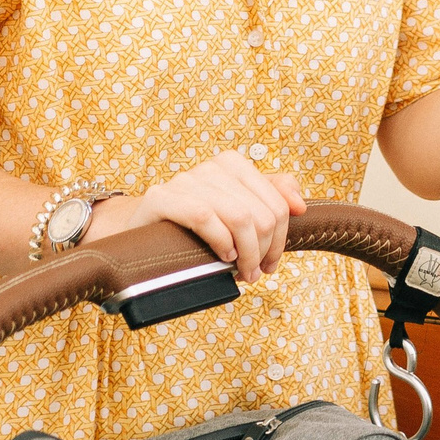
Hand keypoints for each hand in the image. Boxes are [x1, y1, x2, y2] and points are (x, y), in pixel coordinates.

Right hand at [87, 150, 306, 282]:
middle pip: (261, 213)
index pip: (277, 202)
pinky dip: (220, 241)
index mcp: (233, 165)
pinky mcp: (160, 198)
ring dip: (246, 253)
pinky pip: (203, 216)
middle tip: (255, 274)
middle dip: (264, 250)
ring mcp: (184, 180)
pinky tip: (222, 257)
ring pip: (238, 216)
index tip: (271, 263)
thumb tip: (301, 205)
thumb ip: (271, 199)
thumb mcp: (234, 212)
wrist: (138, 233)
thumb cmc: (192, 228)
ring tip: (241, 273)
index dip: (281, 238)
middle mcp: (211, 167)